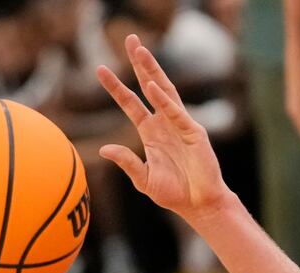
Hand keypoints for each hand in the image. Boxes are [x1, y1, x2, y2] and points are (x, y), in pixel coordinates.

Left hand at [96, 35, 230, 217]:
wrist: (199, 205)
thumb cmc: (174, 194)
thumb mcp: (143, 179)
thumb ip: (127, 162)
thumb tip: (104, 149)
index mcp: (150, 132)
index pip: (130, 103)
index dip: (115, 87)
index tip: (100, 69)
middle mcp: (164, 123)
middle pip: (149, 86)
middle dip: (139, 63)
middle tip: (129, 40)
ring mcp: (180, 125)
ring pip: (164, 91)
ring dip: (152, 70)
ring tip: (141, 51)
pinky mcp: (194, 133)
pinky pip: (177, 113)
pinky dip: (164, 100)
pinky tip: (152, 86)